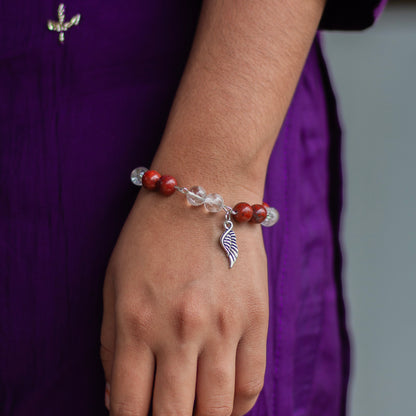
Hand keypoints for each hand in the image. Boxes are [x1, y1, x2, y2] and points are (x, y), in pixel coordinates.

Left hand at [100, 187, 268, 415]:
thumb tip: (119, 400)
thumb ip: (112, 346)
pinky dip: (239, 406)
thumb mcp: (114, 285)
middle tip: (168, 414)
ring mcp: (223, 324)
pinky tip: (226, 403)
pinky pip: (252, 382)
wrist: (202, 191)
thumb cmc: (152, 236)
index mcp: (137, 323)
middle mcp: (180, 330)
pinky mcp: (255, 316)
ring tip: (195, 411)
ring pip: (217, 409)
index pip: (130, 408)